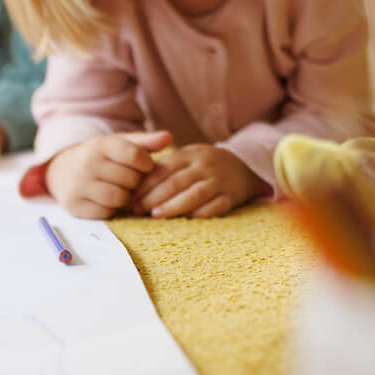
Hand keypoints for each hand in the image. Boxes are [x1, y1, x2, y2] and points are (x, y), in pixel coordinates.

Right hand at [17, 129, 172, 218]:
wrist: (62, 170)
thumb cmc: (101, 157)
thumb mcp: (120, 144)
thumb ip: (145, 142)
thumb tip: (169, 137)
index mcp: (101, 144)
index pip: (135, 156)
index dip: (147, 164)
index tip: (146, 167)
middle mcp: (88, 163)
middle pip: (131, 180)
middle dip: (136, 182)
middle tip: (131, 180)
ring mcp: (79, 185)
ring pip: (119, 198)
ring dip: (126, 196)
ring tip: (122, 189)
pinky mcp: (74, 205)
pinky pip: (106, 212)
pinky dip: (112, 208)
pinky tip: (108, 199)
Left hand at [131, 144, 263, 218]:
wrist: (243, 166)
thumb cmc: (204, 166)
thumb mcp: (187, 157)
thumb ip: (165, 168)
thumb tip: (134, 189)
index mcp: (190, 154)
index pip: (164, 169)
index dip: (146, 184)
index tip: (132, 198)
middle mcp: (205, 166)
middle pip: (176, 182)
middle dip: (154, 197)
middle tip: (138, 209)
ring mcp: (219, 181)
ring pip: (194, 194)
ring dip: (173, 206)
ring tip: (156, 215)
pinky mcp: (230, 197)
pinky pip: (215, 207)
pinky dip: (199, 214)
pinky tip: (185, 220)